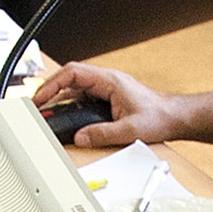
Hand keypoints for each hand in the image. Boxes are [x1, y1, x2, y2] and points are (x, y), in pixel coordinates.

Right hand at [28, 62, 212, 149]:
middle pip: (69, 79)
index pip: (73, 73)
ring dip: (59, 99)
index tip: (40, 97)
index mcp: (109, 81)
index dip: (53, 84)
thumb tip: (80, 137)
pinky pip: (83, 97)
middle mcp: (106, 82)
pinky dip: (70, 105)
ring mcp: (106, 89)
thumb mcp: (130, 129)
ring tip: (46, 113)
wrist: (175, 117)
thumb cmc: (159, 116)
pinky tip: (64, 117)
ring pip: (75, 88)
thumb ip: (103, 134)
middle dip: (50, 91)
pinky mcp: (108, 98)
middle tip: (37, 106)